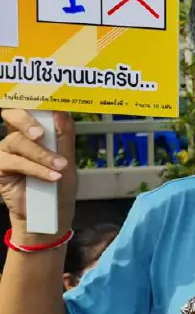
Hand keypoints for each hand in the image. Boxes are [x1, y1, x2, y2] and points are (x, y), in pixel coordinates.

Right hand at [0, 109, 76, 240]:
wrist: (51, 215)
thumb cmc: (60, 186)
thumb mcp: (68, 160)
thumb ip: (64, 136)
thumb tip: (62, 112)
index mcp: (36, 130)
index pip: (31, 108)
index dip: (36, 100)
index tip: (48, 97)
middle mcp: (18, 137)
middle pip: (12, 115)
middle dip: (26, 120)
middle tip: (41, 134)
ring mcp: (7, 152)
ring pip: (17, 141)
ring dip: (41, 154)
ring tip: (60, 167)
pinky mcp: (1, 168)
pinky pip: (14, 162)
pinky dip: (35, 168)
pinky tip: (51, 176)